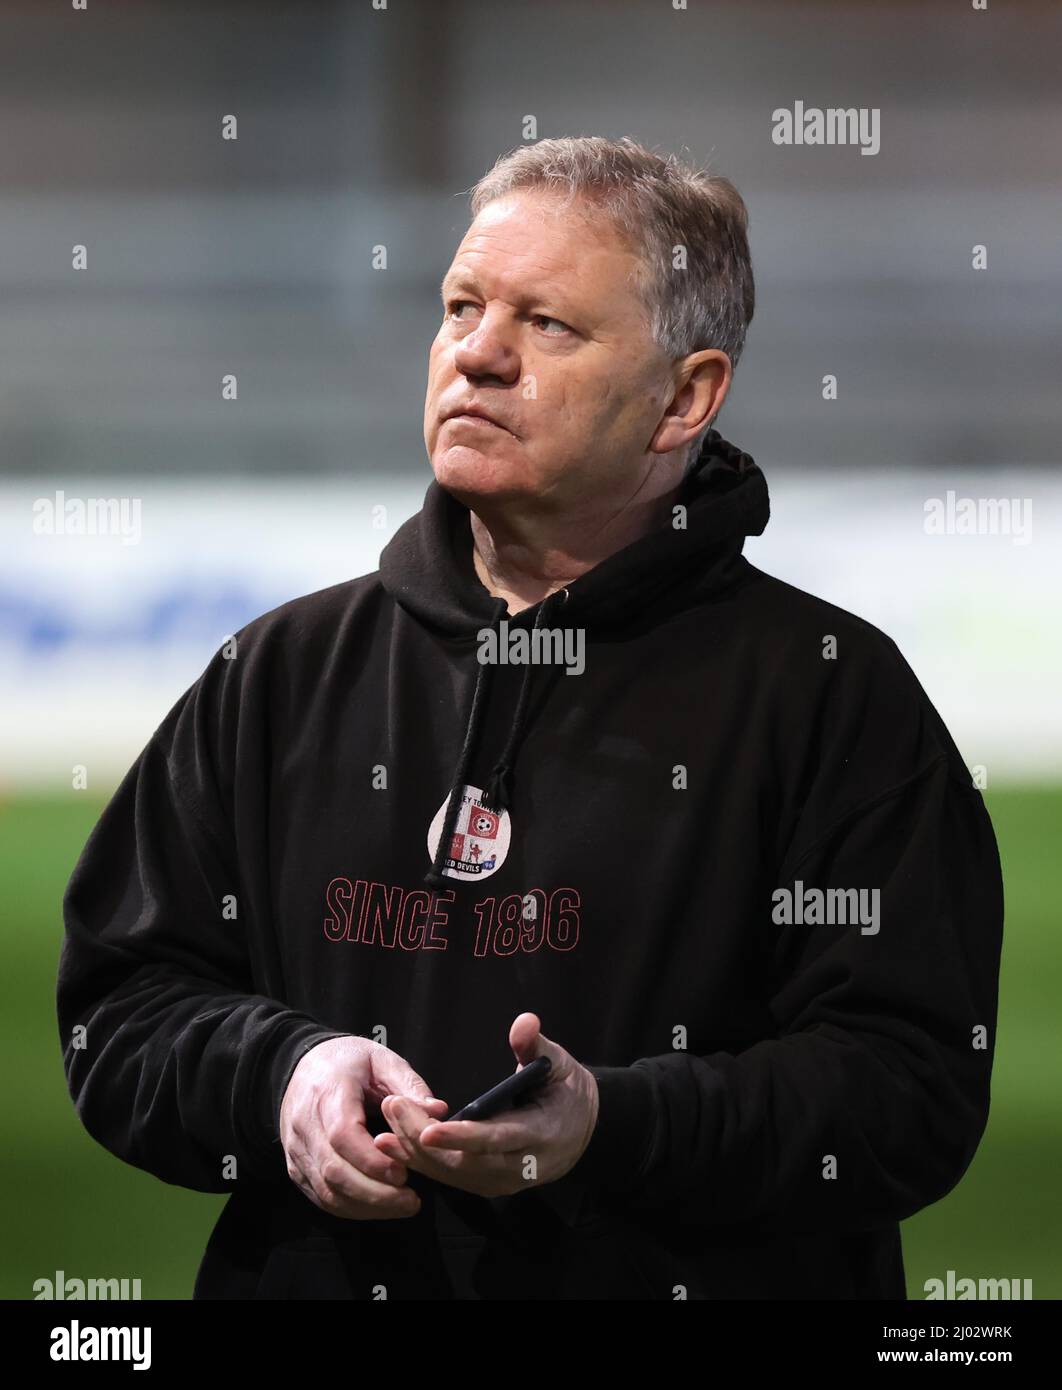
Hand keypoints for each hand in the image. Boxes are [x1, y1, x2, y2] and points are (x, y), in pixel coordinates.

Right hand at [279, 1035, 449, 1218]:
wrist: (305, 1063)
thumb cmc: (349, 1062)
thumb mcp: (382, 1060)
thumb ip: (409, 1085)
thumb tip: (437, 1112)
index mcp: (328, 1092)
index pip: (343, 1134)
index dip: (372, 1160)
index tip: (403, 1173)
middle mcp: (305, 1124)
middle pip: (334, 1170)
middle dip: (375, 1193)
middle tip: (411, 1201)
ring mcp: (297, 1148)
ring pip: (326, 1189)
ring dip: (365, 1206)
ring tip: (401, 1206)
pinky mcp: (296, 1165)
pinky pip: (319, 1196)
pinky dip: (349, 1208)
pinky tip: (378, 1207)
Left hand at [372, 1012, 599, 1198]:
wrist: (583, 1131)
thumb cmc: (567, 1091)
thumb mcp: (559, 1063)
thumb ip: (535, 1045)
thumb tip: (524, 1022)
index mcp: (541, 1134)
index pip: (496, 1140)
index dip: (462, 1137)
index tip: (430, 1129)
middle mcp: (520, 1166)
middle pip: (466, 1162)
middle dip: (424, 1140)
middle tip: (392, 1110)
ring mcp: (503, 1181)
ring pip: (454, 1175)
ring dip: (416, 1154)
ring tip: (383, 1130)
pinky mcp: (489, 1184)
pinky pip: (452, 1178)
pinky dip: (422, 1164)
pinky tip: (394, 1147)